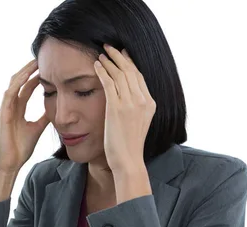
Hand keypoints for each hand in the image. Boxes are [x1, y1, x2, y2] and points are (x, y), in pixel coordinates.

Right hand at [0, 59, 49, 173]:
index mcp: (17, 109)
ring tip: (35, 62)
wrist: (10, 163)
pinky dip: (17, 85)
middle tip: (42, 58)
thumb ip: (44, 117)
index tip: (48, 67)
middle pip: (20, 82)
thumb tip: (55, 109)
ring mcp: (5, 108)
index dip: (36, 77)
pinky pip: (9, 95)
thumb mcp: (37, 128)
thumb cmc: (20, 148)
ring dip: (24, 72)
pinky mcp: (2, 114)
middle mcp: (10, 106)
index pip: (27, 88)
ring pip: (14, 84)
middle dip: (30, 69)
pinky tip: (26, 76)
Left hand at [94, 44, 155, 173]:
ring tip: (101, 53)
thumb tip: (127, 100)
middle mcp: (142, 101)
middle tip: (110, 47)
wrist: (128, 160)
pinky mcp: (116, 108)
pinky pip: (109, 83)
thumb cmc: (129, 146)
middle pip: (131, 71)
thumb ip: (135, 109)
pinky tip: (96, 65)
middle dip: (119, 56)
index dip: (130, 63)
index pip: (140, 77)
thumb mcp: (138, 123)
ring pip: (120, 74)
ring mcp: (130, 103)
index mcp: (150, 104)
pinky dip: (102, 71)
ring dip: (109, 61)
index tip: (122, 54)